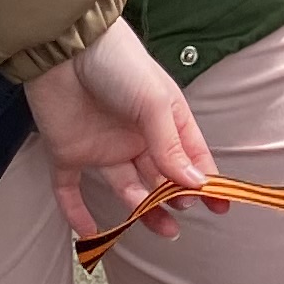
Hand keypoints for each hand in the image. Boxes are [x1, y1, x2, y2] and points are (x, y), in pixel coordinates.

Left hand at [25, 19, 219, 242]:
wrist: (64, 48)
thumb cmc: (118, 63)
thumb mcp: (154, 102)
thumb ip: (171, 146)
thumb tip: (195, 183)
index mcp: (164, 121)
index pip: (191, 158)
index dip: (206, 184)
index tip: (220, 208)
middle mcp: (135, 138)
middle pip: (159, 180)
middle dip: (172, 202)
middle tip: (179, 219)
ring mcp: (103, 148)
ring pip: (125, 189)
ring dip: (140, 210)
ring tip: (156, 224)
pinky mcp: (68, 153)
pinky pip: (70, 192)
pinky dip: (77, 215)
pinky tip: (91, 235)